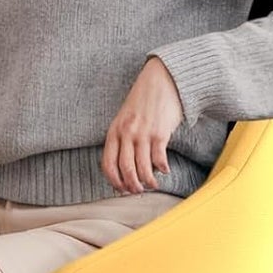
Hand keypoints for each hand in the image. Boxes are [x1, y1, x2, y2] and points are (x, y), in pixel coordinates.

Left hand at [101, 56, 183, 193]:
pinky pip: (158, 158)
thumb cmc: (143, 102)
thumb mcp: (124, 119)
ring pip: (142, 168)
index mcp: (114, 132)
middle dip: (131, 186)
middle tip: (137, 191)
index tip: (120, 189)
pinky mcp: (160, 132)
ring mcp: (142, 133)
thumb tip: (126, 164)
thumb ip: (122, 139)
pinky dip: (162, 168)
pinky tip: (165, 170)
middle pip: (125, 169)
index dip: (113, 180)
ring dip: (148, 181)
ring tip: (153, 185)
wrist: (161, 81)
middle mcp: (126, 134)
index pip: (107, 164)